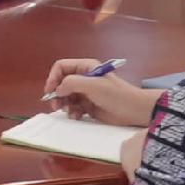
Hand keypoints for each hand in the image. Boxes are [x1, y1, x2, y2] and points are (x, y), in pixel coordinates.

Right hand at [41, 60, 159, 135]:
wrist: (133, 110)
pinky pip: (73, 107)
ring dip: (64, 105)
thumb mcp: (92, 85)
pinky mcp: (88, 105)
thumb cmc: (115, 94)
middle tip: (56, 106)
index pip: (61, 67)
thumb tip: (57, 89)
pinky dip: (72, 112)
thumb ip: (71, 83)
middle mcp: (84, 78)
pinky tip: (76, 116)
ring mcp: (86, 92)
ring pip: (65, 97)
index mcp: (85, 68)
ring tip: (68, 112)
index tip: (50, 91)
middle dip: (57, 94)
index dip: (53, 78)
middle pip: (61, 83)